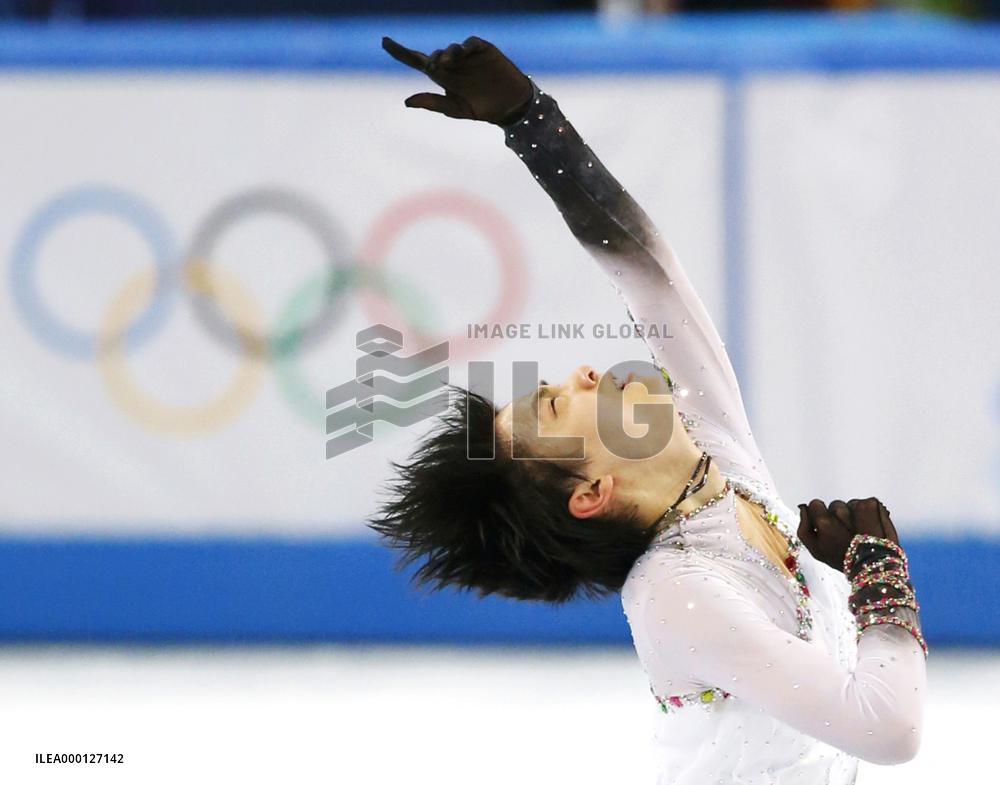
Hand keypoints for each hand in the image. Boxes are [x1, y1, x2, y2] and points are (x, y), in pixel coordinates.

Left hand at [381, 35, 533, 124]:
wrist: (509, 105)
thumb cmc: (481, 108)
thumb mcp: (454, 109)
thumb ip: (432, 103)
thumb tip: (406, 102)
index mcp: (442, 76)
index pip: (416, 61)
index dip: (399, 51)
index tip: (383, 41)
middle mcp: (452, 63)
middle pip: (434, 55)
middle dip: (431, 60)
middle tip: (433, 67)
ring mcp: (467, 56)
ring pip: (451, 49)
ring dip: (447, 54)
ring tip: (446, 63)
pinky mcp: (483, 50)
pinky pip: (471, 43)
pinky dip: (466, 46)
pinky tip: (464, 53)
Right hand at [796, 497, 898, 572]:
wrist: (874, 565)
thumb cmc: (844, 559)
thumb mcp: (815, 551)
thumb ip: (803, 528)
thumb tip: (804, 509)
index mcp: (824, 521)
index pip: (815, 504)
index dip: (820, 515)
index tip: (828, 525)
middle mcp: (841, 511)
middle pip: (835, 505)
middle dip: (839, 516)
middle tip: (846, 533)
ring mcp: (858, 507)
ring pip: (851, 505)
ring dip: (854, 515)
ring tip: (860, 532)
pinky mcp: (873, 506)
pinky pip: (866, 503)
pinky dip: (869, 513)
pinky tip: (870, 527)